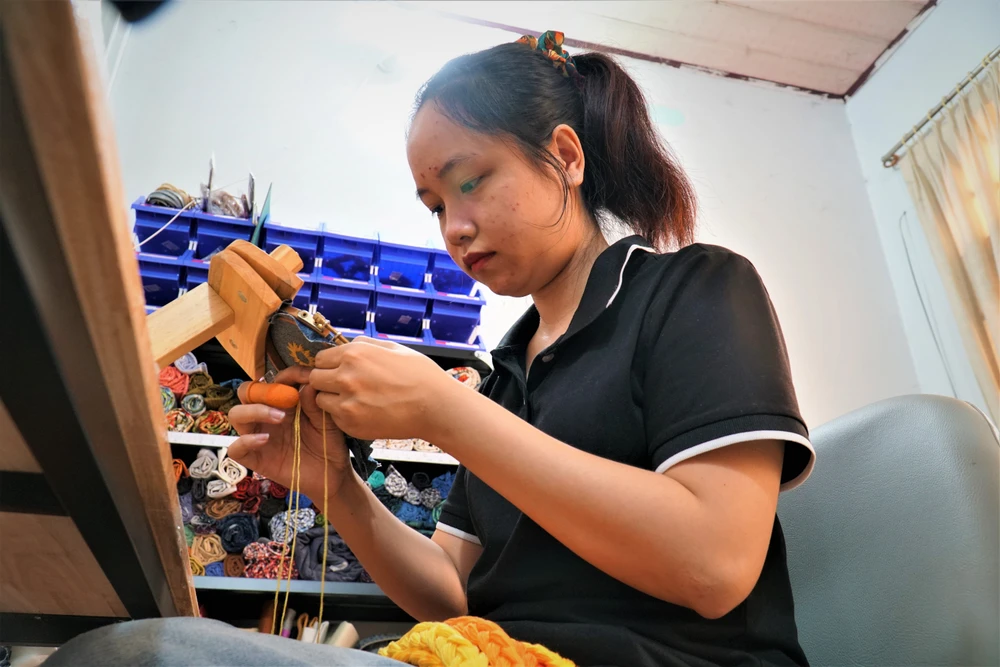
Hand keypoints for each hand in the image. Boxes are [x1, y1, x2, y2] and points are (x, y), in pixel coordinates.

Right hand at [227, 367, 353, 498]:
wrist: (333, 474)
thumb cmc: (329, 444)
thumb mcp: (327, 421)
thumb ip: (315, 403)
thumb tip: (307, 383)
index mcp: (283, 404)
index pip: (272, 381)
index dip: (285, 375)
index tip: (305, 379)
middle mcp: (266, 417)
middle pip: (246, 392)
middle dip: (261, 390)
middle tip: (284, 398)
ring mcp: (259, 436)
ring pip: (236, 414)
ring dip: (255, 410)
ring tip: (280, 418)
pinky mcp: (256, 458)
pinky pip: (236, 448)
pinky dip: (246, 441)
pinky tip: (265, 439)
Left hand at [310, 337, 461, 440]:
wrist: (435, 406)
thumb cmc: (419, 375)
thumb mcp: (392, 347)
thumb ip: (363, 344)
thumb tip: (346, 344)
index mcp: (354, 354)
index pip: (320, 358)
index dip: (329, 364)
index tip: (339, 369)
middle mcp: (346, 377)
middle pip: (315, 378)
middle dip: (326, 381)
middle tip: (345, 385)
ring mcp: (347, 402)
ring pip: (320, 399)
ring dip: (332, 399)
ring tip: (355, 399)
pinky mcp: (351, 424)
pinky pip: (334, 417)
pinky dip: (344, 415)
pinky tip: (365, 411)